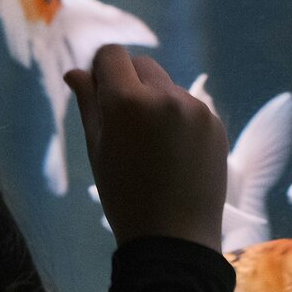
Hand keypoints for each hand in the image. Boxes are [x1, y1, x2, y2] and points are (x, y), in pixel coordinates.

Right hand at [66, 45, 227, 250]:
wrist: (174, 237)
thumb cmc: (124, 197)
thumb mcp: (97, 151)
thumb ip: (88, 104)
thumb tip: (76, 72)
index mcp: (128, 102)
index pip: (112, 54)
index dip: (102, 69)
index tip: (100, 92)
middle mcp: (164, 95)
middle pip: (142, 64)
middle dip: (129, 82)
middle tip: (124, 122)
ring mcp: (194, 107)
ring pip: (166, 86)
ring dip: (155, 101)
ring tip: (152, 146)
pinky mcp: (215, 121)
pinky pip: (189, 106)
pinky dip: (178, 118)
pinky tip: (175, 153)